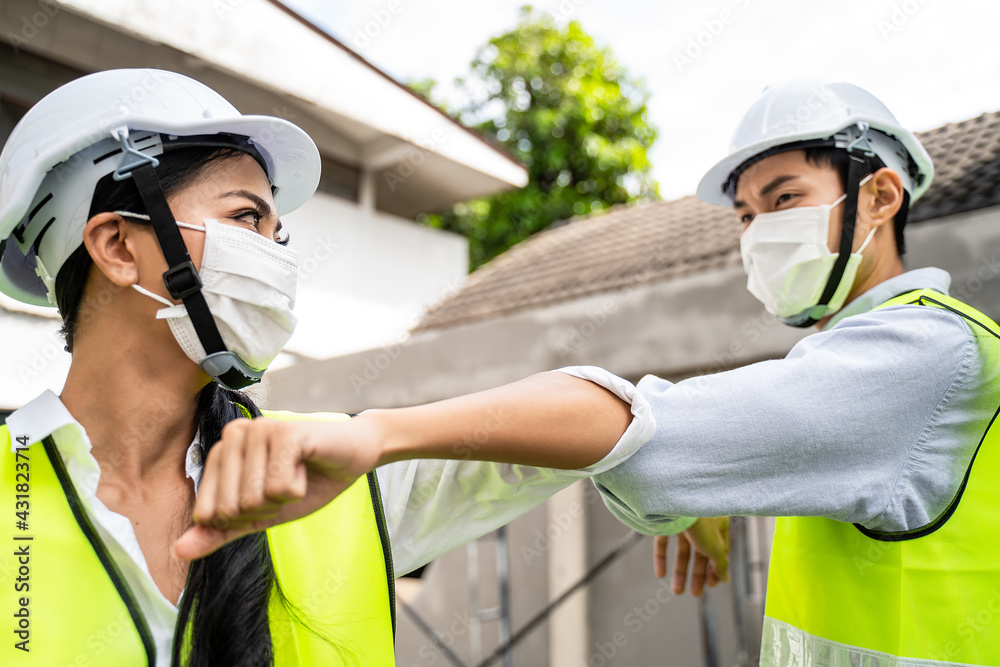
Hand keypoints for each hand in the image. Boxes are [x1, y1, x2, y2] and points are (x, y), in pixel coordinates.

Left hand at [172, 415, 383, 560]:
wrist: (353, 458)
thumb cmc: (307, 481)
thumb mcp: (259, 515)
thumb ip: (220, 531)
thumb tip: (179, 551)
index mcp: (221, 450)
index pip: (207, 513)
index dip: (242, 518)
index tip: (266, 497)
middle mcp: (235, 434)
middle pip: (230, 507)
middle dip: (264, 510)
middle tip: (284, 487)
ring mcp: (260, 430)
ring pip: (253, 498)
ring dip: (281, 500)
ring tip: (296, 476)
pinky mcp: (286, 433)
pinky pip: (278, 487)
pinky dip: (297, 489)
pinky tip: (306, 470)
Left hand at [653, 517, 729, 595]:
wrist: (675, 501)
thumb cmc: (700, 520)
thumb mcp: (715, 547)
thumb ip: (720, 564)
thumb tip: (725, 578)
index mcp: (718, 524)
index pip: (720, 550)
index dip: (715, 569)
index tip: (711, 584)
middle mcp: (701, 522)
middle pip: (700, 552)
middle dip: (697, 574)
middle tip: (695, 593)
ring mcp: (682, 521)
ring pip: (682, 549)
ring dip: (680, 571)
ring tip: (677, 590)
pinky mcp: (665, 521)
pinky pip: (663, 542)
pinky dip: (662, 558)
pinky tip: (661, 574)